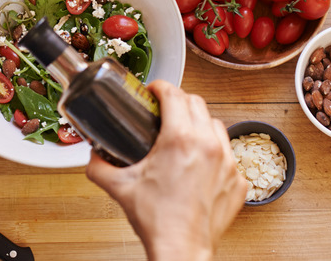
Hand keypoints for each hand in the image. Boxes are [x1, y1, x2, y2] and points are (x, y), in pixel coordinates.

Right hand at [86, 81, 246, 260]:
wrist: (181, 249)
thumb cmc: (157, 220)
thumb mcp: (118, 186)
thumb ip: (98, 165)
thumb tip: (93, 154)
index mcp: (180, 140)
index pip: (174, 94)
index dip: (160, 86)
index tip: (153, 91)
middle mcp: (208, 145)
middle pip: (196, 103)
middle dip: (178, 101)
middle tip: (164, 111)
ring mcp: (228, 162)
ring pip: (216, 124)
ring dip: (199, 123)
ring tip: (183, 134)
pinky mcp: (237, 179)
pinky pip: (228, 153)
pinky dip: (214, 151)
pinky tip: (198, 163)